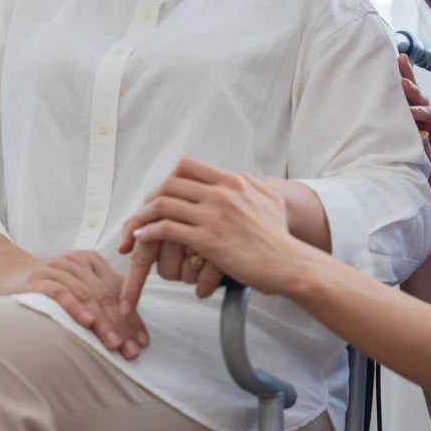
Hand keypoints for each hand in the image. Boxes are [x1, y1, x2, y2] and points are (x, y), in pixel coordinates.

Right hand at [17, 251, 149, 359]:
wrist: (6, 271)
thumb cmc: (47, 284)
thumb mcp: (77, 284)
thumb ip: (101, 295)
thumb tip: (132, 322)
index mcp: (91, 261)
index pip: (118, 291)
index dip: (133, 317)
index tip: (143, 342)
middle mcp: (77, 263)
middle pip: (106, 295)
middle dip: (122, 325)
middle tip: (132, 350)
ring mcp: (57, 269)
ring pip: (87, 296)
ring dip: (103, 322)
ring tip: (115, 344)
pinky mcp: (39, 279)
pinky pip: (60, 293)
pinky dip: (75, 307)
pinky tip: (86, 322)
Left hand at [118, 158, 302, 309]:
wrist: (292, 264)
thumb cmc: (281, 239)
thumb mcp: (271, 200)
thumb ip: (252, 185)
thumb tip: (239, 178)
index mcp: (234, 181)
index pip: (187, 166)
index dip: (168, 178)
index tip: (162, 193)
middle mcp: (222, 193)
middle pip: (170, 184)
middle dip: (150, 198)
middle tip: (144, 213)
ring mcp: (214, 215)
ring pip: (163, 204)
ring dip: (144, 216)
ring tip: (138, 228)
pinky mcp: (208, 240)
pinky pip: (166, 229)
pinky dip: (150, 233)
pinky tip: (146, 240)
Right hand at [399, 54, 430, 200]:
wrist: (417, 194)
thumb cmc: (425, 186)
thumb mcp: (428, 174)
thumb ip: (426, 154)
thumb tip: (422, 132)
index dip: (423, 114)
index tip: (410, 114)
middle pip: (425, 101)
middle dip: (414, 91)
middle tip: (402, 82)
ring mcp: (421, 120)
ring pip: (415, 96)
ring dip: (407, 78)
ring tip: (399, 60)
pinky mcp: (408, 120)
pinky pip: (404, 100)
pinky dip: (401, 83)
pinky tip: (397, 66)